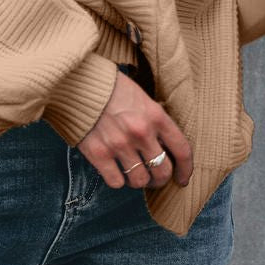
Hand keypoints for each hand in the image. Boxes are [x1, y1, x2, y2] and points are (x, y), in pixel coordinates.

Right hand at [77, 70, 192, 189]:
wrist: (78, 83)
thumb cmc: (112, 88)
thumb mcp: (142, 98)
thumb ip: (155, 121)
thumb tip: (164, 146)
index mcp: (156, 116)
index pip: (182, 150)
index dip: (185, 169)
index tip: (182, 179)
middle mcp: (141, 132)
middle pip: (163, 171)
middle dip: (161, 179)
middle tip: (155, 179)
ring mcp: (119, 144)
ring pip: (140, 181)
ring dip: (139, 181)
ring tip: (133, 174)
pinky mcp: (99, 153)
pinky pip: (116, 182)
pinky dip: (117, 180)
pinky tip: (114, 171)